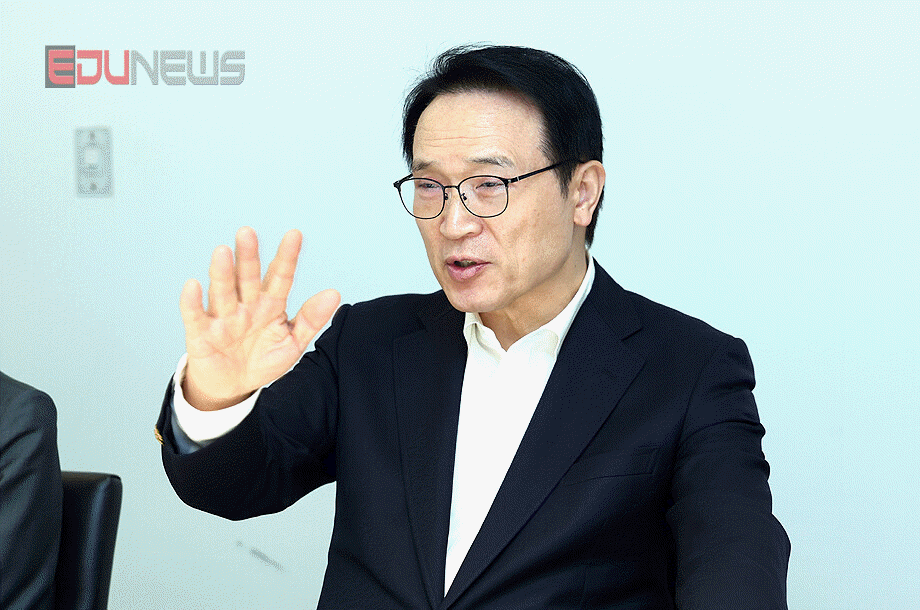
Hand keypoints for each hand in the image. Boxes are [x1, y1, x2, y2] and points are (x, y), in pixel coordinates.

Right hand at [179, 227, 339, 409]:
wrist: (234, 386)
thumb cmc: (263, 360)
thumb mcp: (292, 343)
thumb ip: (311, 319)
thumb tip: (334, 294)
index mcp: (270, 305)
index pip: (280, 277)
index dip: (287, 257)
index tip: (294, 235)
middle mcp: (246, 305)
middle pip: (248, 278)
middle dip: (248, 256)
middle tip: (248, 233)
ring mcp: (223, 317)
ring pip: (223, 292)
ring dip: (222, 273)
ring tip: (222, 252)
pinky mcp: (201, 332)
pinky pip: (195, 315)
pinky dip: (192, 302)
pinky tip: (193, 286)